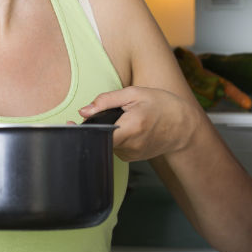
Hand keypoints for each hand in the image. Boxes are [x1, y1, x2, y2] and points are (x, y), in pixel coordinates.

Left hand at [79, 86, 195, 161]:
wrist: (183, 126)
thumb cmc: (161, 105)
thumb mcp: (134, 93)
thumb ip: (106, 100)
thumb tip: (83, 110)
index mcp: (131, 127)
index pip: (99, 136)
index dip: (83, 132)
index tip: (68, 126)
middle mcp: (130, 146)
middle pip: (100, 139)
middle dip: (94, 128)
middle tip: (90, 117)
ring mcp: (131, 155)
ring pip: (107, 144)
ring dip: (106, 132)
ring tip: (119, 119)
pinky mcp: (132, 158)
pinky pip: (115, 147)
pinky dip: (115, 137)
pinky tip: (124, 128)